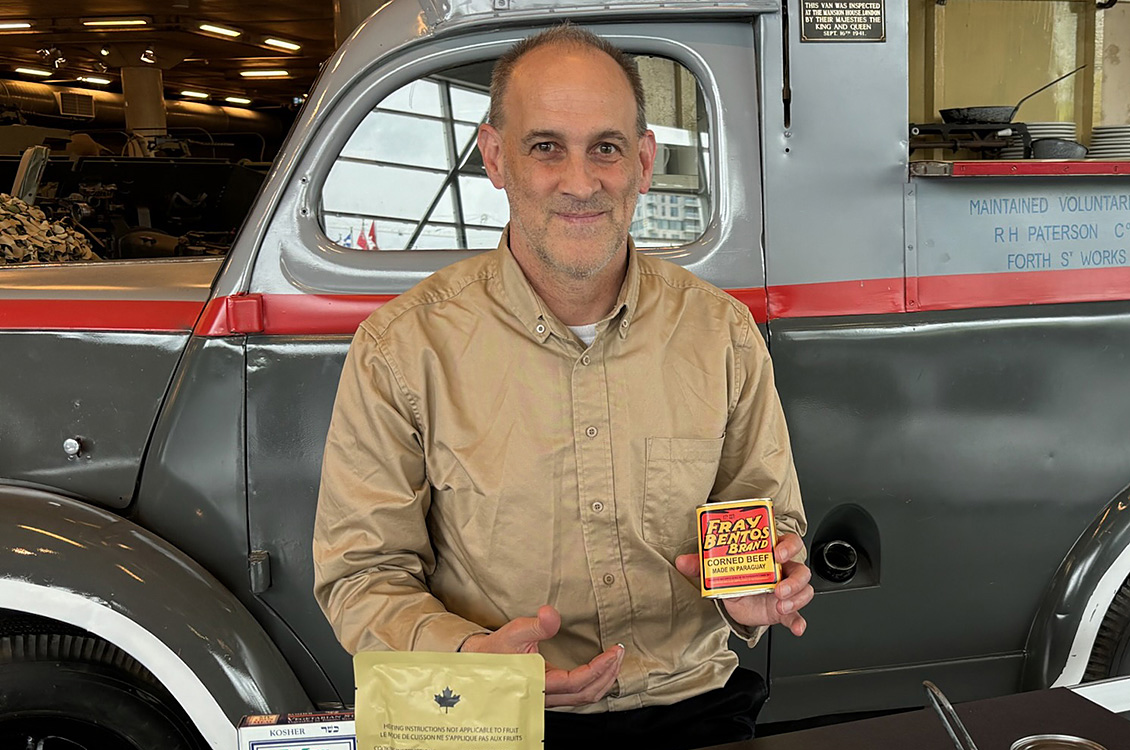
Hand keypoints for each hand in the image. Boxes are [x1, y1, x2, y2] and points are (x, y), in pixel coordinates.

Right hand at [460, 605, 624, 706]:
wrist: (481, 661)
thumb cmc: (497, 649)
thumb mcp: (514, 632)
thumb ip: (536, 626)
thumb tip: (551, 614)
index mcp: (539, 685)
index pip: (577, 682)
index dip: (599, 667)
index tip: (614, 651)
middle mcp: (547, 696)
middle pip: (587, 693)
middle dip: (608, 673)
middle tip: (620, 652)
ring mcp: (550, 698)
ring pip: (585, 697)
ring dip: (604, 679)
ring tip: (615, 659)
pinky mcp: (552, 694)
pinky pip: (579, 694)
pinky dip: (596, 682)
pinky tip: (602, 668)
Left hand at [675, 533, 813, 635]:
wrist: (736, 601)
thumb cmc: (736, 577)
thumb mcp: (720, 568)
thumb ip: (701, 563)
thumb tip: (682, 561)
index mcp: (770, 554)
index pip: (789, 542)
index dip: (787, 546)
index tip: (778, 553)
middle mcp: (782, 571)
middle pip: (800, 569)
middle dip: (794, 578)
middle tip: (780, 587)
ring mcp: (786, 590)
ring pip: (803, 590)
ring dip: (796, 598)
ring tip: (781, 605)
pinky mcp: (784, 609)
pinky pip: (797, 615)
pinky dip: (798, 621)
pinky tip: (797, 627)